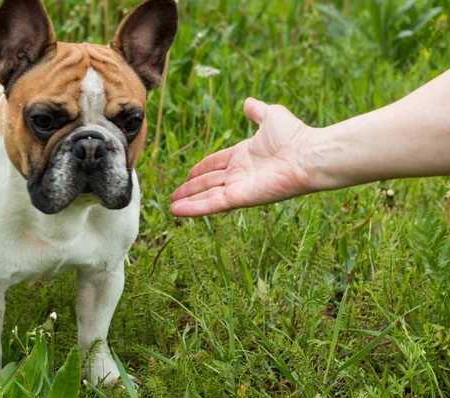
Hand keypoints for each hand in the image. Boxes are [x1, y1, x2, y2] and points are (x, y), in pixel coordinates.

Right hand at [170, 98, 314, 216]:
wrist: (308, 155)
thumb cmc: (294, 136)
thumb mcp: (271, 116)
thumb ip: (257, 111)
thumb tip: (248, 102)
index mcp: (244, 156)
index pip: (216, 164)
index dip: (201, 169)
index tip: (188, 174)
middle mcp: (240, 174)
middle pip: (209, 182)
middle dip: (191, 189)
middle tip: (174, 194)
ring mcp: (239, 188)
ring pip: (207, 195)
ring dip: (189, 201)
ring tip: (171, 206)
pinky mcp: (240, 198)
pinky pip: (213, 204)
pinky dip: (194, 208)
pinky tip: (177, 210)